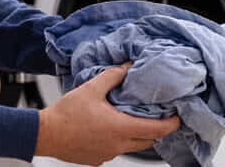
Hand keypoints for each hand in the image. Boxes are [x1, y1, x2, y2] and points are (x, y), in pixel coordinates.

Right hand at [34, 62, 180, 165]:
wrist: (45, 134)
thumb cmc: (66, 113)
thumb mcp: (92, 88)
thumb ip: (113, 76)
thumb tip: (128, 66)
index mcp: (120, 128)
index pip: (156, 130)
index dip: (171, 124)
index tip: (178, 117)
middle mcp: (117, 145)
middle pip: (147, 140)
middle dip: (155, 129)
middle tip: (156, 114)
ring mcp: (107, 155)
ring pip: (132, 146)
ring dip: (135, 134)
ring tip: (130, 118)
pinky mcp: (97, 159)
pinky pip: (115, 150)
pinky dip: (119, 140)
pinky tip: (108, 127)